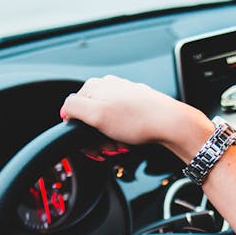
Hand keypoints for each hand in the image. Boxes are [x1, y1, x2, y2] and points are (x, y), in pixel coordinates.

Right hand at [60, 75, 211, 161]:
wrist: (171, 124)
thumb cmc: (138, 120)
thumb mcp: (96, 115)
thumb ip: (73, 108)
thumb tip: (64, 110)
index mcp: (94, 86)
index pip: (72, 112)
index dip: (79, 134)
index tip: (91, 146)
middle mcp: (108, 86)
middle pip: (89, 119)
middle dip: (95, 138)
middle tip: (107, 148)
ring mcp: (123, 94)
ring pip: (105, 123)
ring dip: (109, 138)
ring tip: (120, 145)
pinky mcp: (136, 104)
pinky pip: (120, 123)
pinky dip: (121, 135)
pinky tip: (129, 140)